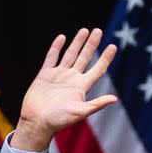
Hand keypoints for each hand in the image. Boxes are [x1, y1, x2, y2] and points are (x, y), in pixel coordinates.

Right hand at [12, 28, 117, 151]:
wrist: (37, 122)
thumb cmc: (59, 120)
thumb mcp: (80, 112)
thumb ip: (96, 105)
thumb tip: (114, 99)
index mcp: (82, 87)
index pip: (98, 69)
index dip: (106, 58)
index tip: (113, 46)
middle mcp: (72, 79)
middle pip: (85, 57)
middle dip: (92, 44)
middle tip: (98, 31)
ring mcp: (59, 75)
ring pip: (70, 55)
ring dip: (77, 43)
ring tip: (84, 30)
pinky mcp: (45, 75)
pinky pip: (52, 57)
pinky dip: (56, 47)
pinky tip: (62, 38)